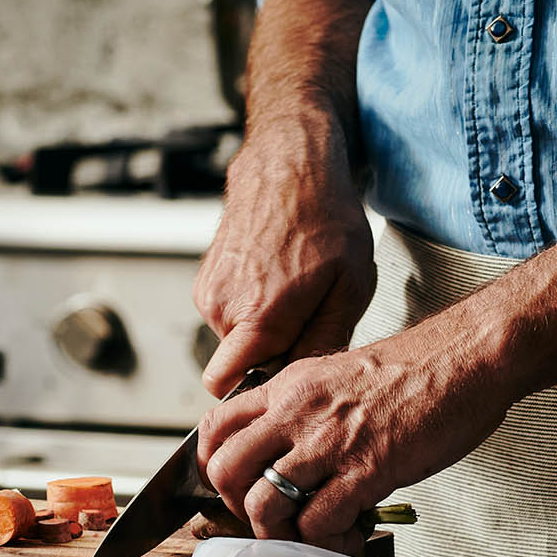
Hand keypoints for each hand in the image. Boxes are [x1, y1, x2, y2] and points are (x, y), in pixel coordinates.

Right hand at [193, 120, 375, 397]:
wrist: (290, 166)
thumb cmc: (325, 220)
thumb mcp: (350, 287)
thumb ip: (324, 343)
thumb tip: (304, 380)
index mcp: (257, 317)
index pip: (226, 389)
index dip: (258, 390)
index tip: (286, 375)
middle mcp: (222, 308)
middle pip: (238, 365)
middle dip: (271, 355)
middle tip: (308, 319)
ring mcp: (209, 291)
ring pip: (235, 339)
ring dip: (264, 328)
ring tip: (296, 291)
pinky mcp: (206, 278)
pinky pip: (230, 313)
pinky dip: (253, 306)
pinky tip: (279, 278)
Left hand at [196, 305, 515, 550]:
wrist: (466, 357)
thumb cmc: (419, 367)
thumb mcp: (340, 374)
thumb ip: (308, 407)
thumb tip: (294, 447)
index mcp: (289, 387)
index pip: (217, 426)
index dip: (216, 466)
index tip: (237, 487)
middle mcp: (298, 412)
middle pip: (227, 469)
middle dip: (239, 508)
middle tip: (270, 520)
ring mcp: (328, 442)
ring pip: (263, 503)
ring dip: (279, 534)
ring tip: (307, 537)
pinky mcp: (366, 469)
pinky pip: (319, 522)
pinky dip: (326, 542)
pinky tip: (348, 537)